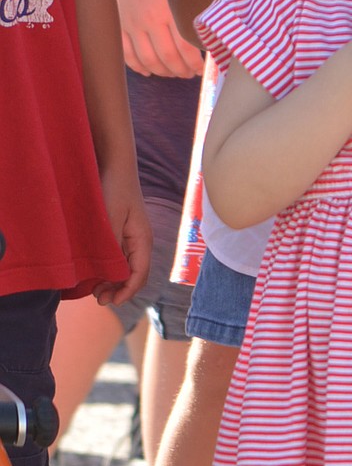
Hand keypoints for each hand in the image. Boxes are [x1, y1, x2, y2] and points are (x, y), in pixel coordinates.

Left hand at [92, 173, 151, 306]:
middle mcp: (139, 242)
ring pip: (125, 268)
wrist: (114, 163)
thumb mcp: (110, 218)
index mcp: (142, 241)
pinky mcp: (120, 233)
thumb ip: (110, 245)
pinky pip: (117, 258)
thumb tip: (110, 273)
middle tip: (98, 299)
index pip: (138, 275)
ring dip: (112, 281)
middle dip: (118, 290)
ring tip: (95, 290)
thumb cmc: (114, 188)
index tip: (110, 301)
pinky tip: (94, 272)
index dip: (126, 292)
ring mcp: (130, 238)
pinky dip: (108, 269)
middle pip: (133, 275)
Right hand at [112, 0, 203, 77]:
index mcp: (169, 10)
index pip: (186, 47)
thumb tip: (206, 36)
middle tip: (189, 74)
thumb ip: (190, 11)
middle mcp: (150, 19)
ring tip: (173, 73)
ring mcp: (131, 24)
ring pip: (149, 60)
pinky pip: (127, 54)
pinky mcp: (119, 25)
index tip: (201, 69)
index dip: (195, 63)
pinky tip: (149, 70)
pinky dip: (139, 67)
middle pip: (168, 58)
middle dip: (182, 71)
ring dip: (163, 72)